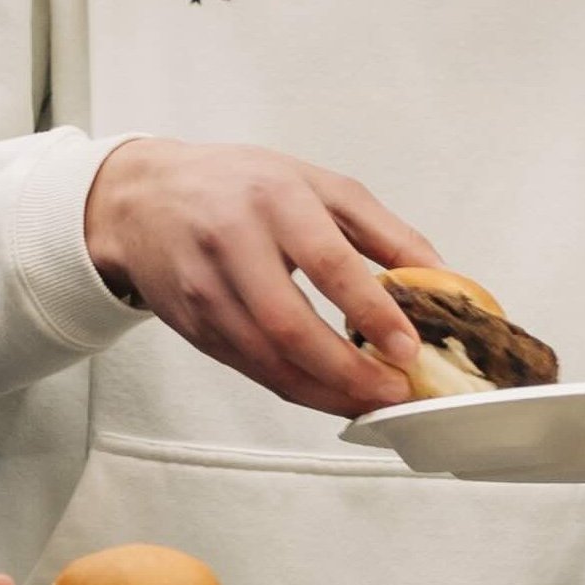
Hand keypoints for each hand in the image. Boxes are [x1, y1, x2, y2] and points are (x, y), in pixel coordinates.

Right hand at [83, 137, 427, 415]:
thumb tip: (443, 279)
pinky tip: (330, 391)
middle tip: (393, 390)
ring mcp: (205, 290)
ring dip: (326, 392)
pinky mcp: (192, 327)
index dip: (372, 312)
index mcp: (274, 199)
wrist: (142, 201)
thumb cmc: (238, 186)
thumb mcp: (316, 184)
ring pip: (268, 360)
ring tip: (371, 399)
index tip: (408, 348)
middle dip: (348, 372)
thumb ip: (382, 231)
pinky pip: (251, 369)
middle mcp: (232, 244)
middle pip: (290, 325)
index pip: (328, 262)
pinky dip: (296, 388)